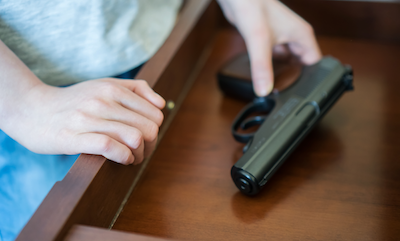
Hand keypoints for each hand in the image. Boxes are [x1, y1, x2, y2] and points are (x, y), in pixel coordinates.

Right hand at [3, 78, 164, 164]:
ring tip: (131, 158)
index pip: (156, 114)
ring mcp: (88, 118)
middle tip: (140, 152)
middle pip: (149, 128)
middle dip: (151, 146)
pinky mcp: (74, 137)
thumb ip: (136, 89)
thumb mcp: (105, 85)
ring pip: (135, 138)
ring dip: (139, 155)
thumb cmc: (75, 101)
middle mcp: (103, 100)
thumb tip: (161, 104)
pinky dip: (124, 157)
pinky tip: (122, 159)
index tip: (146, 140)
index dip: (156, 131)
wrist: (32, 110)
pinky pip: (112, 147)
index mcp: (113, 88)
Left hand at [217, 0, 321, 95]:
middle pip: (303, 63)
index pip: (316, 62)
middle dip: (296, 77)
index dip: (312, 78)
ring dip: (283, 71)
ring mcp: (282, 36)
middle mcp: (295, 36)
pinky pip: (275, 55)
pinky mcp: (269, 37)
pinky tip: (263, 72)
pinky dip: (271, 64)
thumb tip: (264, 89)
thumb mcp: (260, 42)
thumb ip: (262, 68)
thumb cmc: (252, 7)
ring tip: (275, 85)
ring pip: (288, 59)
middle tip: (286, 91)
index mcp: (302, 35)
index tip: (302, 92)